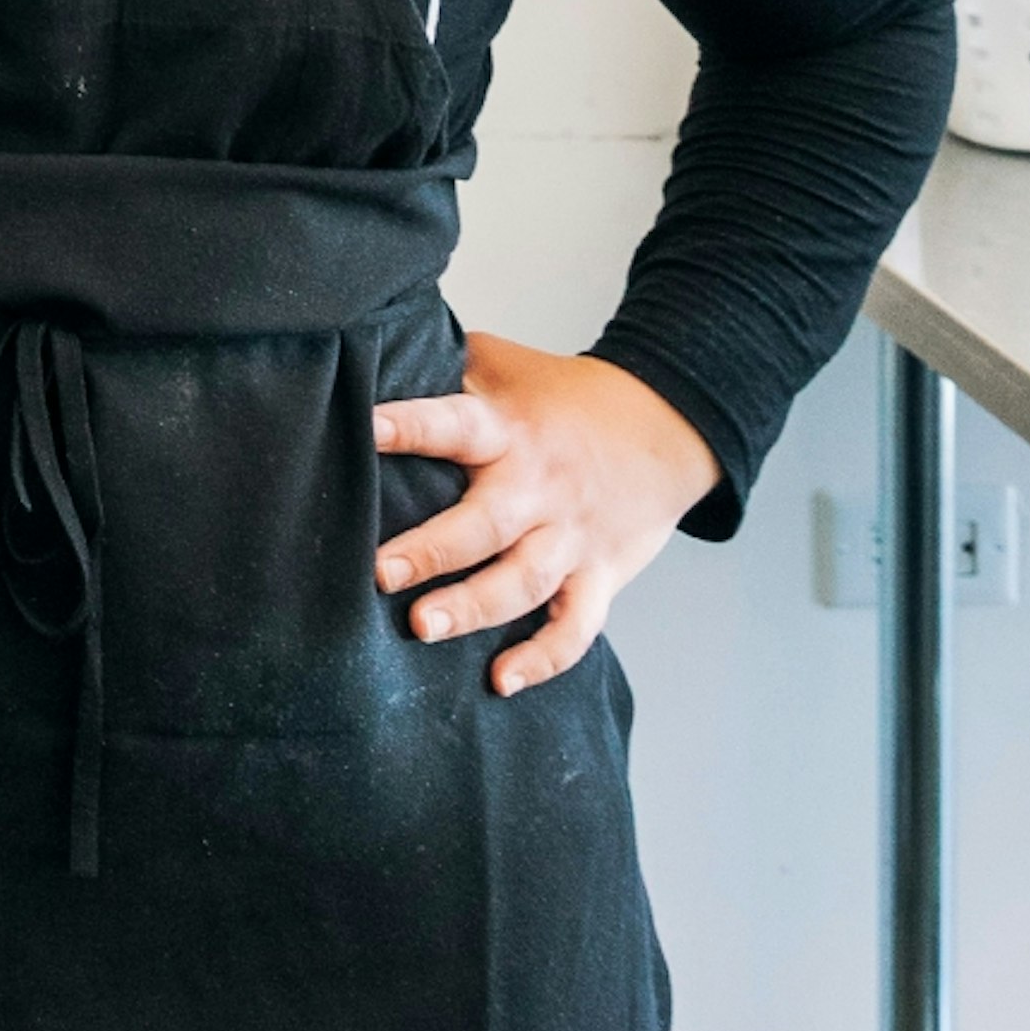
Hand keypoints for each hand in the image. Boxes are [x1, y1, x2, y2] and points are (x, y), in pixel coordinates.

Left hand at [371, 335, 721, 696]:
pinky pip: (575, 628)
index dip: (410, 426)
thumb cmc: (562, 396)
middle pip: (485, 523)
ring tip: (422, 626)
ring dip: (474, 607)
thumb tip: (364, 350)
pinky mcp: (599, 575)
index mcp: (507, 429)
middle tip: (380, 573)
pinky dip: (543, 659)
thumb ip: (443, 365)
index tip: (365, 430)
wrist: (666, 423)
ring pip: (524, 580)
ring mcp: (571, 536)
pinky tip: (501, 681)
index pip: (453, 424)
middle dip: (432, 550)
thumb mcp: (503, 365)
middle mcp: (538, 486)